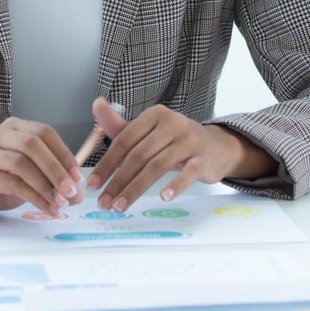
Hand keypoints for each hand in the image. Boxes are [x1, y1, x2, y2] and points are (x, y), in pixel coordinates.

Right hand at [0, 118, 83, 221]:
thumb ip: (52, 179)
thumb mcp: (29, 176)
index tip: (78, 176)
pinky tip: (47, 208)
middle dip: (56, 169)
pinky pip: (13, 184)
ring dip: (46, 186)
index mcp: (13, 127)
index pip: (44, 132)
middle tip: (72, 191)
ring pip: (22, 164)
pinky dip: (35, 198)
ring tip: (61, 203)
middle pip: (33, 144)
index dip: (64, 153)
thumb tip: (78, 193)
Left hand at [85, 98, 271, 211]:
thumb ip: (121, 125)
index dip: (107, 163)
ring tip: (121, 206)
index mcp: (155, 115)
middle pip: (138, 155)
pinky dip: (175, 186)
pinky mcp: (203, 158)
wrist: (216, 147)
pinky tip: (163, 197)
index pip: (125, 139)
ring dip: (136, 188)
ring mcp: (189, 140)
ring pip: (157, 166)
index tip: (93, 184)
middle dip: (118, 181)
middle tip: (104, 201)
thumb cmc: (176, 141)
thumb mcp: (149, 131)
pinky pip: (187, 173)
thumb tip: (96, 104)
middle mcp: (172, 123)